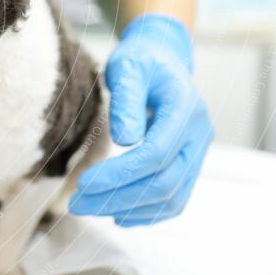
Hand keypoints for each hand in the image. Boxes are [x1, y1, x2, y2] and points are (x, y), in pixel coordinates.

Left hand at [69, 14, 213, 225]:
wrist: (163, 58)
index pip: (155, 155)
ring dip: (128, 209)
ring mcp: (198, 152)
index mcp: (186, 109)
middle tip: (76, 204)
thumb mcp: (128, 67)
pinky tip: (118, 216)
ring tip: (88, 208)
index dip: (119, 174)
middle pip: (163, 183)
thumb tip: (125, 139)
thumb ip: (126, 99)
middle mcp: (199, 135)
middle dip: (117, 198)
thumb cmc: (141, 61)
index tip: (83, 184)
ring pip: (170, 197)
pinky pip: (176, 199)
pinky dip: (148, 213)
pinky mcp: (189, 164)